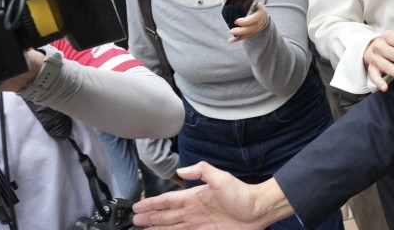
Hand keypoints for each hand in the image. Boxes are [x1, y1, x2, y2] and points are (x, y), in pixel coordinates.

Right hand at [133, 162, 290, 228]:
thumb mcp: (222, 178)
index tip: (139, 206)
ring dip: (158, 229)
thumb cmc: (243, 193)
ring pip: (172, 227)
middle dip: (150, 218)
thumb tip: (181, 170)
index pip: (169, 200)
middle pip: (166, 216)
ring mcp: (199, 224)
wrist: (259, 210)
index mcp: (196, 196)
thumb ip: (202, 171)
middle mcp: (194, 211)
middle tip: (135, 221)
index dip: (153, 203)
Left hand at [224, 0, 269, 42]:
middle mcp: (259, 16)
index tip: (248, 9)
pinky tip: (230, 40)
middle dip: (246, 23)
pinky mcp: (251, 32)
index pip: (259, 6)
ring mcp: (256, 25)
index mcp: (257, 5)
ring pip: (250, 31)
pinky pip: (245, 37)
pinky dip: (238, 39)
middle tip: (236, 22)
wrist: (245, 10)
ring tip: (231, 31)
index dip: (259, 3)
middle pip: (255, 21)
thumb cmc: (239, 0)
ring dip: (241, 32)